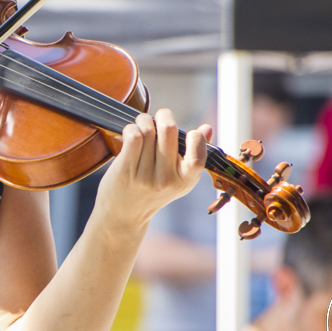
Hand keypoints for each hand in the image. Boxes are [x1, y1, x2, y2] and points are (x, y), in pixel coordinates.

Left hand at [93, 109, 209, 229]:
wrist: (124, 215)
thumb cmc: (153, 191)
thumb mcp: (178, 179)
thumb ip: (193, 154)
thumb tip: (207, 128)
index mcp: (186, 180)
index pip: (198, 155)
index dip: (196, 138)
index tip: (188, 133)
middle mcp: (167, 179)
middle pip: (168, 129)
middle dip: (164, 115)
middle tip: (160, 117)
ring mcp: (145, 176)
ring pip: (147, 129)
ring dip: (143, 120)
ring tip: (142, 125)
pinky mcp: (125, 171)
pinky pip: (133, 137)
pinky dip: (131, 128)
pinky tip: (131, 133)